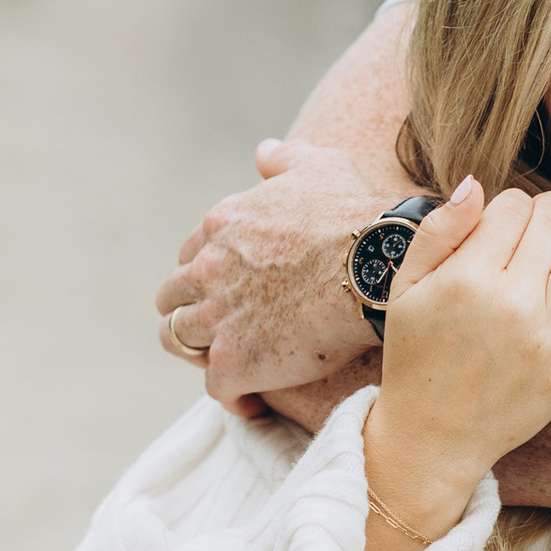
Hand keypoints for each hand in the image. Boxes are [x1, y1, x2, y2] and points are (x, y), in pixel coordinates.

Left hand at [157, 137, 385, 410]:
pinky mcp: (235, 362)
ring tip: (231, 363)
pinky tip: (254, 399)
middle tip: (222, 327)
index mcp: (221, 225)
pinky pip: (216, 388)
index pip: (189, 256)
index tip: (229, 287)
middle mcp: (208, 270)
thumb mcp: (319, 165)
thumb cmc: (354, 214)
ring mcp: (218, 318)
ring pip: (180, 340)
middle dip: (191, 311)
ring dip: (201, 352)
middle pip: (172, 298)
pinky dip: (233, 396)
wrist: (377, 266)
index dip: (206, 274)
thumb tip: (264, 152)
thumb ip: (284, 159)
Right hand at [364, 184, 550, 537]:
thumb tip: (476, 183)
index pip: (512, 206)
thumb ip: (438, 231)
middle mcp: (511, 304)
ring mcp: (546, 336)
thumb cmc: (416, 358)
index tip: (506, 221)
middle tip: (543, 224)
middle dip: (550, 209)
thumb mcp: (405, 289)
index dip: (511, 203)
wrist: (432, 438)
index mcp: (466, 279)